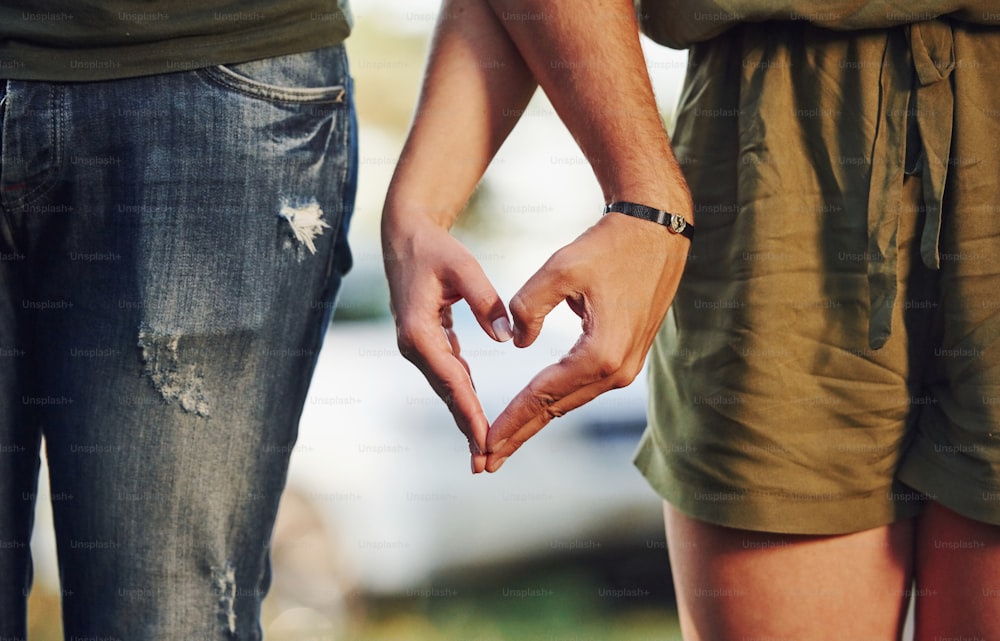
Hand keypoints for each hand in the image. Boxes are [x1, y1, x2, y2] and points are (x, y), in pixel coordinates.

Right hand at [383, 217, 512, 473]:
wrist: (406, 237)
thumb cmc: (435, 249)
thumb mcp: (463, 267)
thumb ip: (485, 300)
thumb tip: (507, 337)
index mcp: (419, 332)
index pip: (451, 380)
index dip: (469, 412)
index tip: (485, 439)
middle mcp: (414, 346)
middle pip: (447, 394)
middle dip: (466, 429)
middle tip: (486, 463)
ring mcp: (419, 347)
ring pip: (448, 389)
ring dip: (465, 419)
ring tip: (484, 451)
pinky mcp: (428, 343)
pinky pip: (449, 376)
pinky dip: (464, 398)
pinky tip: (478, 417)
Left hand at [484, 212, 688, 471]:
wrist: (656, 235)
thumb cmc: (608, 247)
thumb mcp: (561, 268)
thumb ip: (527, 306)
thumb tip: (517, 341)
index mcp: (600, 353)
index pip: (543, 396)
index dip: (510, 420)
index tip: (483, 443)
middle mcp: (616, 370)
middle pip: (555, 410)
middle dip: (518, 435)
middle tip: (485, 462)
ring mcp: (625, 368)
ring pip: (568, 402)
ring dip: (535, 423)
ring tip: (503, 444)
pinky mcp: (625, 359)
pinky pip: (581, 389)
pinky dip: (554, 403)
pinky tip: (534, 413)